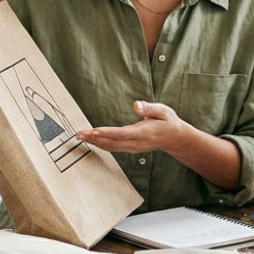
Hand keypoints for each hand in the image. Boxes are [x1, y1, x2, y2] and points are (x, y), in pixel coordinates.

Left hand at [76, 101, 192, 154]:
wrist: (174, 138)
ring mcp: (133, 148)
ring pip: (111, 147)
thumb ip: (149, 108)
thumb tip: (136, 105)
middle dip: (95, 138)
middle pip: (113, 143)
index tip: (94, 130)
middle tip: (79, 134)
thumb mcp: (163, 111)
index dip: (108, 133)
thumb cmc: (168, 122)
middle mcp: (137, 143)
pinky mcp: (130, 148)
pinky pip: (113, 148)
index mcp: (145, 133)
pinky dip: (100, 144)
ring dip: (95, 142)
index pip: (123, 134)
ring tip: (80, 137)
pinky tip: (91, 140)